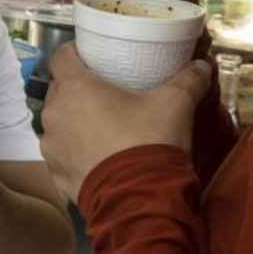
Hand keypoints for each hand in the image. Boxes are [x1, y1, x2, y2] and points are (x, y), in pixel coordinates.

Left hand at [38, 44, 211, 201]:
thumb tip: (201, 65)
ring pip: (59, 123)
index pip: (61, 56)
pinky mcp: (55, 173)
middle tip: (104, 91)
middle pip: (59, 90)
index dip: (74, 52)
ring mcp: (51, 146)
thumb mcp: (174, 105)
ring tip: (101, 125)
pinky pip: (62, 153)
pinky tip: (97, 155)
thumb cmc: (149, 142)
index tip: (91, 55)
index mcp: (75, 88)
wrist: (139, 201)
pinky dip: (75, 151)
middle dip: (77, 88)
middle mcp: (54, 114)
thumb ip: (188, 80)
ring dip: (74, 120)